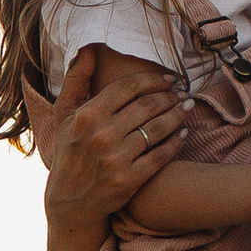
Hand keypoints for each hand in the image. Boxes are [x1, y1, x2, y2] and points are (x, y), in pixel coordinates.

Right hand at [41, 44, 184, 227]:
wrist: (70, 203)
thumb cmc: (68, 153)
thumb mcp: (63, 115)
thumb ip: (76, 79)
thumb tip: (88, 48)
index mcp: (87, 115)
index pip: (129, 86)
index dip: (154, 79)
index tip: (169, 79)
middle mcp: (102, 135)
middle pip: (148, 105)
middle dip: (171, 96)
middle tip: (182, 93)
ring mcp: (117, 159)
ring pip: (159, 128)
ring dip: (178, 115)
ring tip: (187, 107)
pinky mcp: (130, 180)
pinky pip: (162, 155)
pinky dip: (176, 142)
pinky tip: (182, 133)